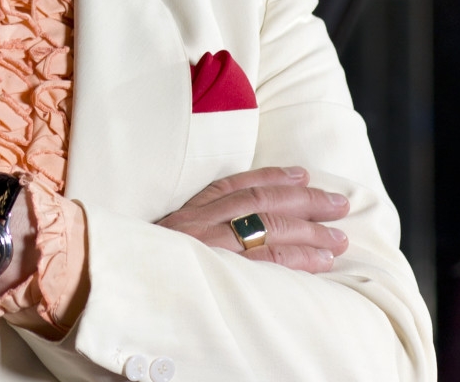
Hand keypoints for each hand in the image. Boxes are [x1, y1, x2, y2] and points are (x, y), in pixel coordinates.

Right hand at [156, 166, 348, 272]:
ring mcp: (208, 247)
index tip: (300, 174)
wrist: (119, 286)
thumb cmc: (145, 270)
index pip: (232, 186)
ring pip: (268, 227)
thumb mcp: (159, 246)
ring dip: (310, 230)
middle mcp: (197, 225)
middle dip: (303, 200)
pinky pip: (269, 261)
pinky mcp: (221, 273)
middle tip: (337, 203)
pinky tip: (322, 260)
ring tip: (340, 237)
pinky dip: (299, 257)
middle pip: (258, 202)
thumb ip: (187, 237)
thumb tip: (228, 234)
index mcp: (184, 216)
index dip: (270, 176)